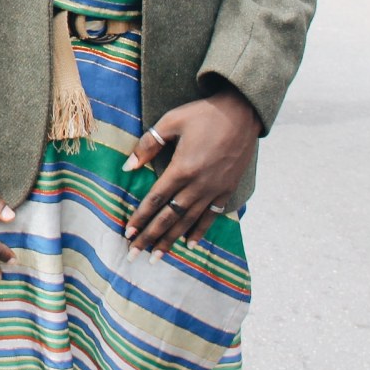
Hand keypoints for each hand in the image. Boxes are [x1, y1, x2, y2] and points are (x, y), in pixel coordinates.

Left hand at [121, 87, 260, 259]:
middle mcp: (198, 184)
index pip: (155, 200)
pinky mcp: (227, 189)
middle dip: (151, 237)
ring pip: (189, 221)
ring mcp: (214, 189)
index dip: (140, 218)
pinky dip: (200, 231)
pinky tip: (189, 244)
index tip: (128, 234)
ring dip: (172, 240)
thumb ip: (148, 145)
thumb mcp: (171, 122)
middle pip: (170, 217)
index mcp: (182, 168)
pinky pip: (211, 216)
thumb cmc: (203, 114)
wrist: (241, 112)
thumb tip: (128, 166)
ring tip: (158, 256)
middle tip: (135, 255)